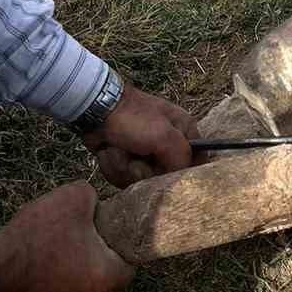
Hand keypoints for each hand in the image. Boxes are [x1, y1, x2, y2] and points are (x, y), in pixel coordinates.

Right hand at [0, 182, 132, 291]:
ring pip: (79, 286)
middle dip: (94, 256)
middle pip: (103, 276)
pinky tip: (37, 262)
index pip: (129, 266)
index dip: (121, 245)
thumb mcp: (74, 197)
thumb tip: (94, 205)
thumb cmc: (38, 235)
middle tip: (77, 234)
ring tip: (52, 246)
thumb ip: (94, 199)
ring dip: (71, 269)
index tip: (108, 231)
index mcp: (104, 277)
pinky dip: (51, 281)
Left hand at [82, 84, 196, 186]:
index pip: (197, 162)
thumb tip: (182, 179)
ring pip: (141, 181)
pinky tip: (109, 150)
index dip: (181, 172)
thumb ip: (182, 158)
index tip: (165, 170)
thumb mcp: (163, 135)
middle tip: (136, 154)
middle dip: (143, 170)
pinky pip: (124, 177)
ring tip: (119, 148)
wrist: (95, 110)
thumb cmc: (132, 118)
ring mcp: (146, 153)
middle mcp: (168, 143)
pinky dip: (113, 166)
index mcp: (184, 131)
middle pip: (164, 178)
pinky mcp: (127, 160)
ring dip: (125, 168)